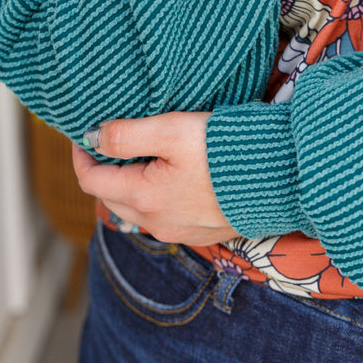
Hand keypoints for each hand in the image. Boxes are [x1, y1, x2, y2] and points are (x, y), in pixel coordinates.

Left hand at [71, 111, 238, 246]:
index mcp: (144, 198)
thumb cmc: (225, 150)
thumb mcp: (172, 130)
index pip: (92, 182)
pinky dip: (156, 196)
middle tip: (109, 143)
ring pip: (139, 210)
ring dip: (130, 186)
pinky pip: (165, 216)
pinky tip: (172, 176)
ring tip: (140, 156)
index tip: (83, 134)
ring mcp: (180, 232)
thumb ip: (126, 134)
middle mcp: (158, 223)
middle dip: (104, 172)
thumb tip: (92, 138)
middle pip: (112, 199)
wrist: (280, 176)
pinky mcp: (202, 232)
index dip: (82, 156)